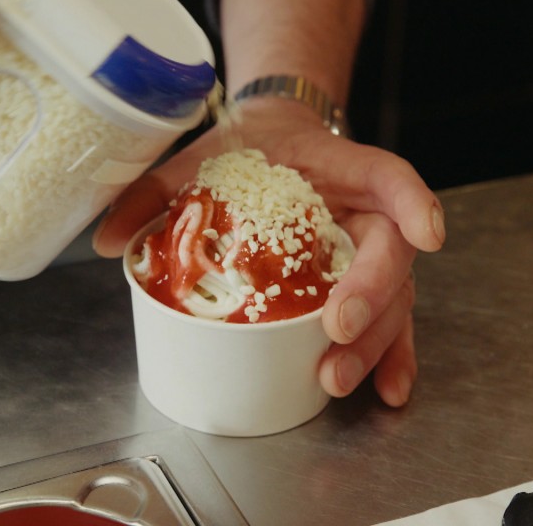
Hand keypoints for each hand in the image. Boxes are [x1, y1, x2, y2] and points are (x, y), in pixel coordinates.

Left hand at [94, 99, 445, 406]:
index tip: (426, 233)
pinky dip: (389, 356)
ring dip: (374, 343)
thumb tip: (106, 239)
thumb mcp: (201, 157)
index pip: (388, 175)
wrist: (272, 142)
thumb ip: (156, 190)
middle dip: (371, 298)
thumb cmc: (249, 149)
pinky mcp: (361, 285)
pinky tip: (387, 390)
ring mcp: (368, 252)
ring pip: (394, 299)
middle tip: (337, 333)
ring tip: (338, 379)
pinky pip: (387, 322)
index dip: (412, 202)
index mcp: (340, 168)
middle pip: (390, 254)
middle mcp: (366, 212)